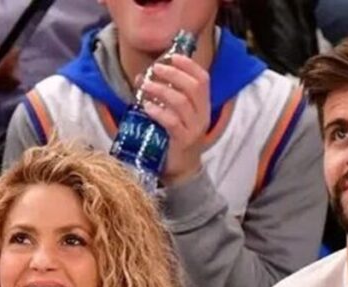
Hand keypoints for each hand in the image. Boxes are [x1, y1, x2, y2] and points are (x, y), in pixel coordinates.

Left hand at [138, 55, 209, 184]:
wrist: (182, 170)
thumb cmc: (175, 138)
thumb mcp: (177, 115)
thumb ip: (169, 96)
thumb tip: (147, 74)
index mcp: (203, 105)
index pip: (203, 79)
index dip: (189, 65)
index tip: (173, 56)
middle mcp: (202, 115)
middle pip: (193, 87)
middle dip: (173, 74)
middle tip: (154, 68)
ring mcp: (194, 129)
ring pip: (181, 102)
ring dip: (160, 90)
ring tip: (144, 85)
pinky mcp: (183, 141)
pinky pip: (172, 122)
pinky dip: (158, 112)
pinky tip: (146, 107)